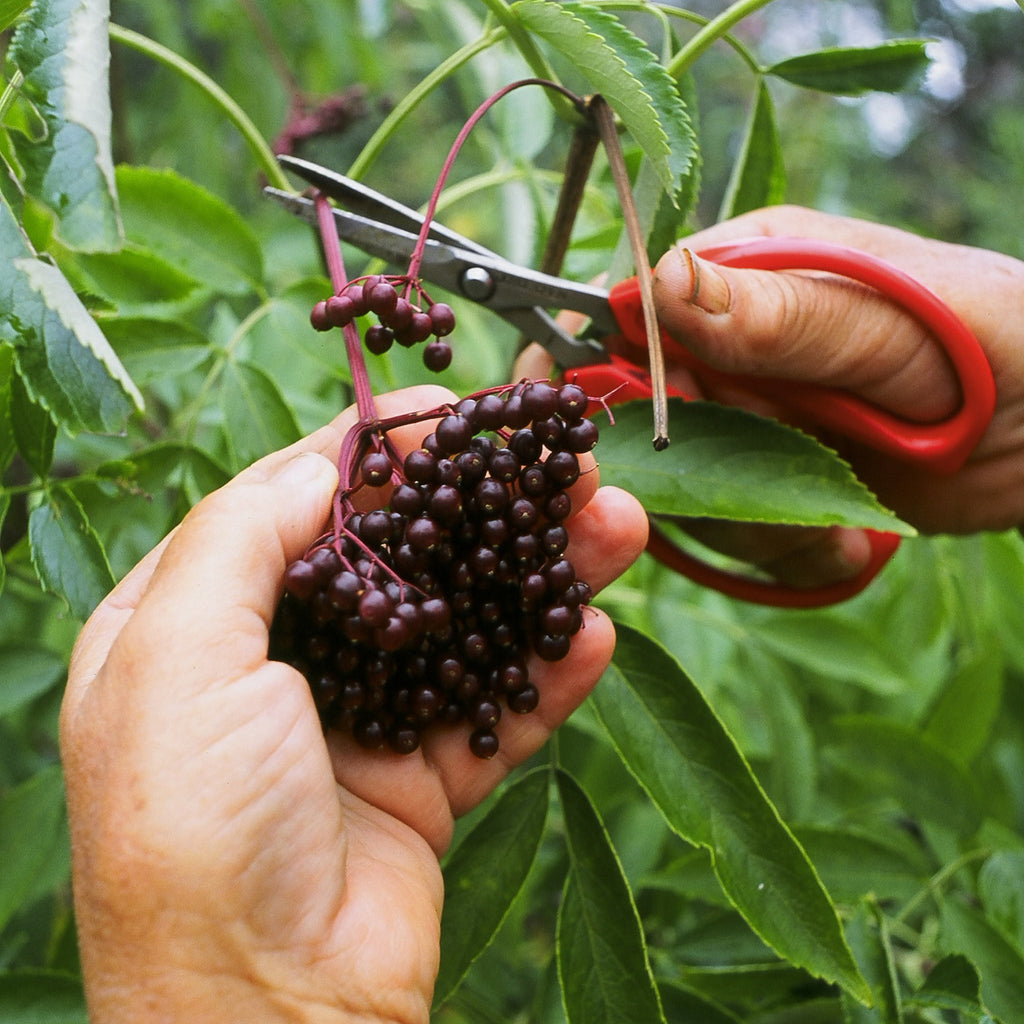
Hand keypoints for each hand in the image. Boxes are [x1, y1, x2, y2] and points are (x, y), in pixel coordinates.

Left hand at [60, 384, 648, 1023]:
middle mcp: (277, 665)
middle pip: (399, 557)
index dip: (374, 451)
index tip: (452, 410)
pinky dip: (547, 672)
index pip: (295, 506)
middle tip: (561, 464)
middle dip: (481, 505)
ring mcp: (357, 722)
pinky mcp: (421, 780)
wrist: (261, 1012)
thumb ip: (240, 539)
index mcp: (195, 627)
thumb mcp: (176, 656)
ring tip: (616, 526)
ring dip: (538, 574)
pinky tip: (595, 633)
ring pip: (463, 624)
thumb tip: (324, 466)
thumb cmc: (191, 829)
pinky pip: (496, 709)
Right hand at [643, 206, 1023, 585]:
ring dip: (760, 521)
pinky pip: (736, 533)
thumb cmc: (1005, 346)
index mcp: (753, 271)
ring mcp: (752, 421)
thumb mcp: (902, 321)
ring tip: (841, 521)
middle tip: (788, 482)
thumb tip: (662, 286)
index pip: (640, 311)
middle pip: (650, 413)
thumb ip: (786, 312)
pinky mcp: (776, 485)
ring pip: (687, 485)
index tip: (698, 411)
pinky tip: (849, 542)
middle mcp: (737, 346)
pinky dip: (789, 553)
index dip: (646, 369)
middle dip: (707, 466)